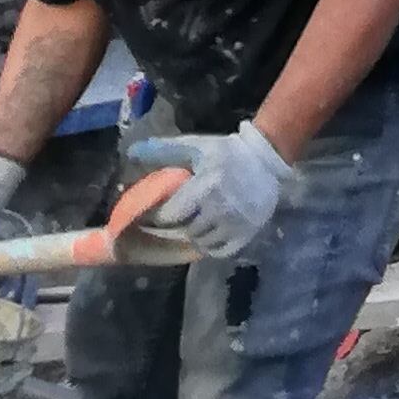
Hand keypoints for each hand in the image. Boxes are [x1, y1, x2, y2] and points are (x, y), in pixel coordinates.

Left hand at [147, 123, 295, 258]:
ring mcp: (235, 224)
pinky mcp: (246, 234)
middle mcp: (220, 208)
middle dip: (178, 224)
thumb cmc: (226, 153)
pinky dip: (210, 245)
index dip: (158, 216)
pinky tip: (210, 232)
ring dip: (194, 235)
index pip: (170, 215)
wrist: (266, 160)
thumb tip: (132, 152)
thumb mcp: (196, 147)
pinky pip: (218, 251)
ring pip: (200, 242)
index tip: (153, 213)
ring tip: (195, 221)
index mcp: (206, 186)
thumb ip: (164, 150)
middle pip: (185, 230)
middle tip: (178, 216)